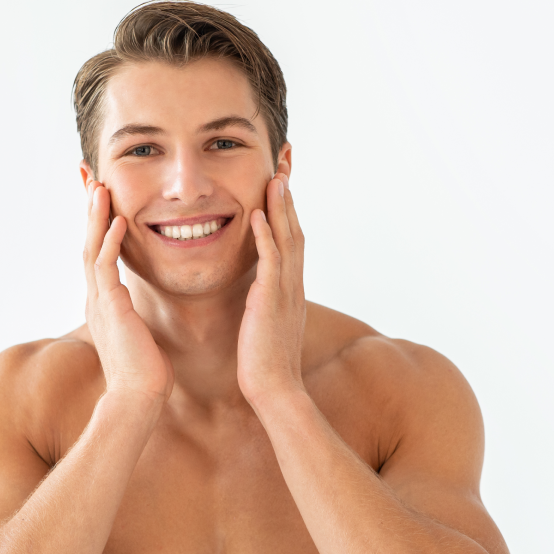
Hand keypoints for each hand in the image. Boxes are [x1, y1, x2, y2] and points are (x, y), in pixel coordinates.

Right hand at [83, 181, 174, 402]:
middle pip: (88, 242)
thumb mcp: (139, 335)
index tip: (100, 195)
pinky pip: (106, 268)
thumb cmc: (145, 372)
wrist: (139, 398)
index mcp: (104, 302)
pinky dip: (110, 241)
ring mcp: (100, 302)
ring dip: (95, 216)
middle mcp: (97, 297)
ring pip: (92, 249)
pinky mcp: (111, 308)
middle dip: (89, 210)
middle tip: (88, 177)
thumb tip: (143, 313)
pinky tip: (117, 219)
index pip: (97, 252)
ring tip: (99, 186)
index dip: (97, 222)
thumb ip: (136, 317)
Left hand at [237, 173, 306, 406]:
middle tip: (285, 163)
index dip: (288, 207)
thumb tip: (259, 289)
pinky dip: (265, 236)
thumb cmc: (265, 361)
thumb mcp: (267, 322)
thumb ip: (266, 300)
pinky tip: (258, 214)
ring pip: (287, 239)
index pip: (292, 238)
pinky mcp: (271, 301)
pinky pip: (270, 262)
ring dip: (281, 206)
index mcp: (291, 287)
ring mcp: (285, 291)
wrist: (275, 390)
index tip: (282, 180)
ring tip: (276, 176)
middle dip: (289, 195)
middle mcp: (293, 284)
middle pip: (295, 228)